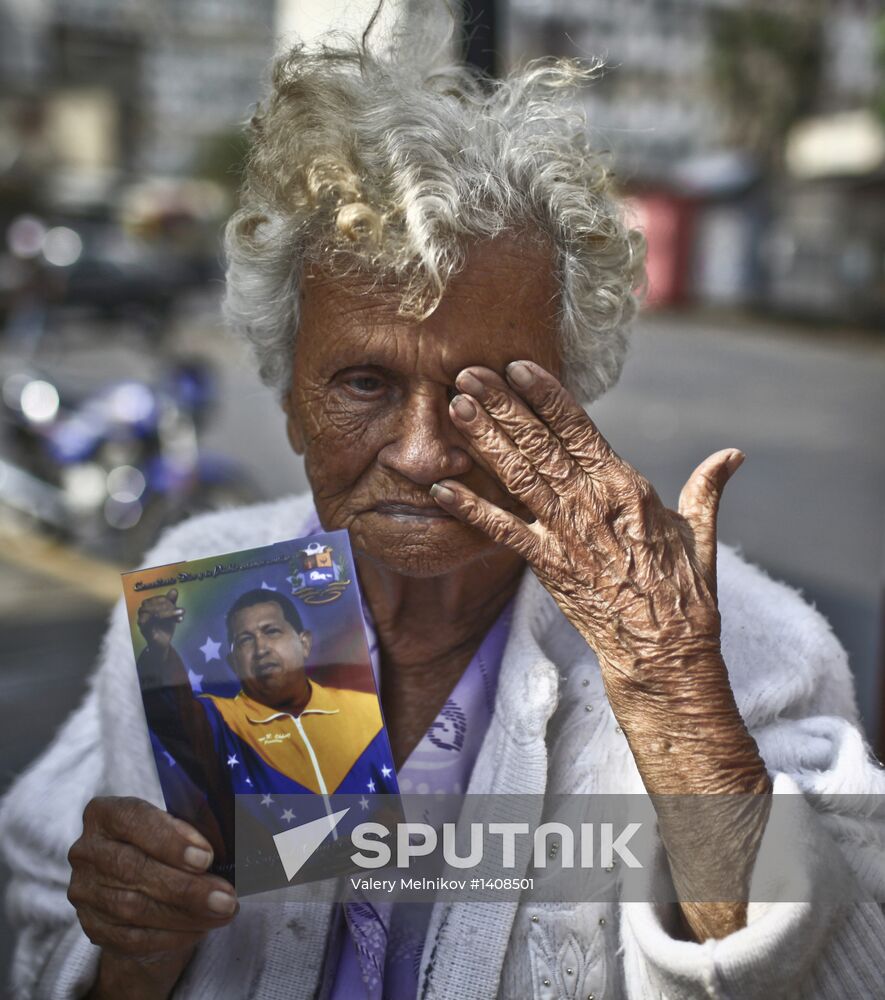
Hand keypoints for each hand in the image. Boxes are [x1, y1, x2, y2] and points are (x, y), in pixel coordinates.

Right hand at [68, 797, 237, 996]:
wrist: (137, 884)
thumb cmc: (163, 845)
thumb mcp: (176, 827)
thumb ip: (193, 830)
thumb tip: (231, 844)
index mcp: (105, 814)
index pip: (133, 820)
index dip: (170, 839)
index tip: (206, 857)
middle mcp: (87, 851)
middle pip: (135, 869)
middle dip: (187, 886)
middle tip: (226, 897)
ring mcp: (85, 890)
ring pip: (135, 907)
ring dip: (185, 914)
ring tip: (222, 912)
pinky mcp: (92, 926)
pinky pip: (133, 937)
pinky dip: (171, 935)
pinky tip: (200, 928)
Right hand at [138, 589, 184, 653]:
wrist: (162, 645)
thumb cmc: (164, 627)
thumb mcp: (170, 613)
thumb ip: (171, 602)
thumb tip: (174, 590)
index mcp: (147, 607)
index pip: (157, 599)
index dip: (169, 601)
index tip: (178, 606)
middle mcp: (142, 614)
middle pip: (155, 605)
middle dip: (170, 607)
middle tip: (182, 611)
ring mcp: (142, 622)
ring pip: (153, 613)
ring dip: (169, 613)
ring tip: (180, 616)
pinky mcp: (145, 631)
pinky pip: (151, 623)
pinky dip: (163, 621)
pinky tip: (176, 621)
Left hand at [432, 360, 738, 711]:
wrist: (665, 651)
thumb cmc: (685, 593)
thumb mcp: (700, 533)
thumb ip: (707, 488)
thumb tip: (733, 455)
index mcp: (626, 485)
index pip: (579, 428)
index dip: (545, 395)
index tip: (518, 367)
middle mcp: (591, 500)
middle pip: (539, 442)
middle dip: (502, 405)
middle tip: (468, 372)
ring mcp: (565, 532)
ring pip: (517, 474)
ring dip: (484, 439)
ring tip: (456, 407)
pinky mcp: (546, 565)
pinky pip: (501, 531)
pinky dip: (470, 508)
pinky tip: (441, 487)